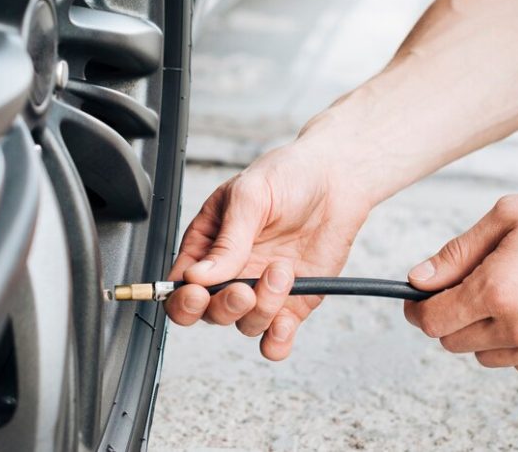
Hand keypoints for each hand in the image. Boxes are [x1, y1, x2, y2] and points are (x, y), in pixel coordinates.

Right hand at [165, 140, 371, 359]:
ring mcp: (261, 289)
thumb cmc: (288, 176)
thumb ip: (226, 240)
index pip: (180, 285)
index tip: (198, 292)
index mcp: (208, 244)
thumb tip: (197, 276)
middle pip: (208, 312)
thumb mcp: (250, 196)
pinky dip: (276, 342)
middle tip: (244, 289)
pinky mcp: (292, 303)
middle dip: (224, 306)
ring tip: (282, 272)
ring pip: (244, 324)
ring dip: (261, 309)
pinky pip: (275, 338)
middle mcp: (231, 271)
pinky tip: (284, 324)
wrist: (337, 180)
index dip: (183, 298)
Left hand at [403, 186, 517, 371]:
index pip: (433, 319)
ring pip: (485, 356)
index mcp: (498, 289)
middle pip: (453, 341)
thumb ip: (457, 253)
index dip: (418, 308)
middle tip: (465, 287)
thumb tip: (420, 278)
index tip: (418, 298)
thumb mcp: (506, 216)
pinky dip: (514, 341)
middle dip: (450, 315)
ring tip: (506, 293)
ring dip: (482, 331)